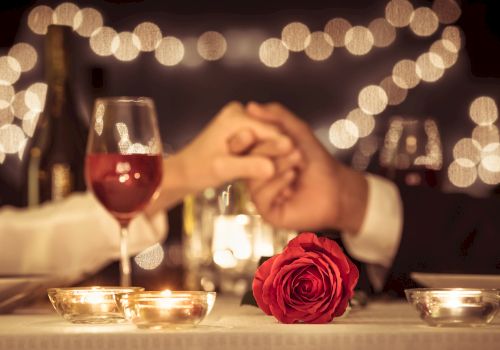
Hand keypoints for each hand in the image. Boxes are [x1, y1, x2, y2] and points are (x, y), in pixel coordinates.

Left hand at [146, 102, 294, 213]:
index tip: (298, 167)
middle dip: (278, 153)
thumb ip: (248, 167)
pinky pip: (262, 141)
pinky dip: (266, 155)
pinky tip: (271, 169)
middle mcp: (240, 111)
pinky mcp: (242, 129)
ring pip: (269, 138)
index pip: (272, 132)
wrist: (184, 172)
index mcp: (236, 116)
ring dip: (273, 155)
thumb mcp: (223, 170)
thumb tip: (274, 168)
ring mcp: (241, 119)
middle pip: (273, 133)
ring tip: (281, 173)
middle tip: (292, 173)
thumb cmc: (198, 170)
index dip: (284, 151)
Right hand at [245, 102, 367, 232]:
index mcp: (258, 158)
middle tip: (291, 145)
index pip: (242, 145)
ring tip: (297, 159)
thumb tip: (250, 106)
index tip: (262, 130)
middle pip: (246, 160)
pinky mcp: (268, 211)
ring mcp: (260, 194)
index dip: (250, 136)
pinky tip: (292, 176)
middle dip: (269, 148)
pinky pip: (261, 196)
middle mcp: (255, 176)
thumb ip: (276, 116)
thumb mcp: (297, 132)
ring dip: (277, 164)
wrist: (337, 187)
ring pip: (253, 178)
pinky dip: (276, 183)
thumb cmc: (317, 161)